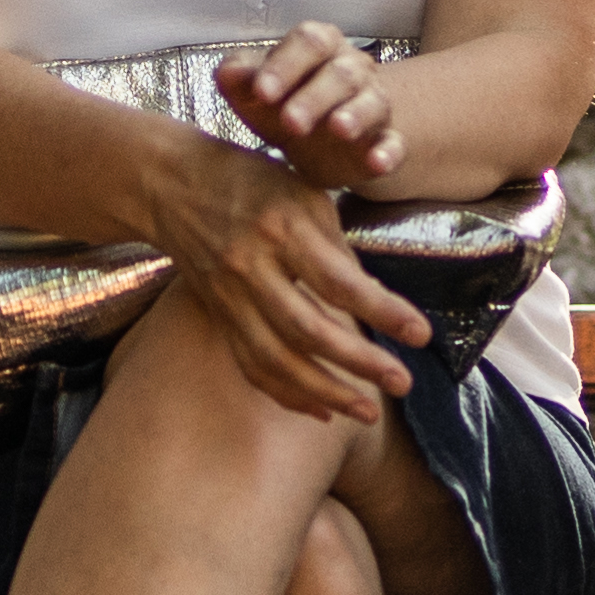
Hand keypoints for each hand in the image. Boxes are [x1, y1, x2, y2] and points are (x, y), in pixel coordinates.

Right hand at [146, 131, 430, 423]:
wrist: (171, 184)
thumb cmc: (252, 181)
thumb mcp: (303, 192)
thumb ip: (337, 248)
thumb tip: (375, 301)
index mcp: (281, 227)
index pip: (338, 281)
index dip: (383, 311)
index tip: (422, 335)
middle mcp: (251, 267)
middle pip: (308, 330)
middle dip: (360, 364)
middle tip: (403, 383)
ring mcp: (228, 296)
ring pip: (277, 360)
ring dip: (326, 392)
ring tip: (368, 413)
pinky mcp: (218, 316)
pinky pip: (252, 365)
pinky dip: (288, 393)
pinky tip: (323, 410)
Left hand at [217, 21, 406, 193]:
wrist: (318, 141)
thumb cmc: (283, 102)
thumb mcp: (256, 91)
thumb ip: (239, 78)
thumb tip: (227, 74)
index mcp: (318, 46)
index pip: (308, 41)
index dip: (286, 64)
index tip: (261, 92)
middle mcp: (352, 68)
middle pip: (341, 74)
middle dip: (315, 97)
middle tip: (290, 121)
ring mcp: (372, 103)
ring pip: (372, 103)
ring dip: (356, 115)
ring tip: (338, 129)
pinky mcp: (385, 141)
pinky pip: (395, 143)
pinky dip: (389, 152)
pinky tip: (377, 162)